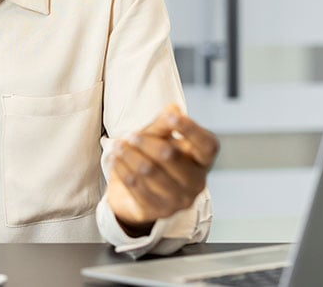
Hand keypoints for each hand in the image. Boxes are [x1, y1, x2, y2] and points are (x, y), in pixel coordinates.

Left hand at [106, 104, 219, 233]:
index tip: (171, 116)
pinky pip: (136, 186)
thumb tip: (172, 110)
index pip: (206, 145)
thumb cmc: (156, 157)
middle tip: (130, 135)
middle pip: (170, 155)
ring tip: (117, 146)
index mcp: (203, 160)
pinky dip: (123, 170)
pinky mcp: (159, 211)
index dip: (190, 129)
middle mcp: (197, 182)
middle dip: (145, 142)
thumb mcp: (161, 136)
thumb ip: (166, 123)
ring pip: (149, 171)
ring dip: (129, 155)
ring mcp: (180, 200)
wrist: (140, 190)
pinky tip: (115, 161)